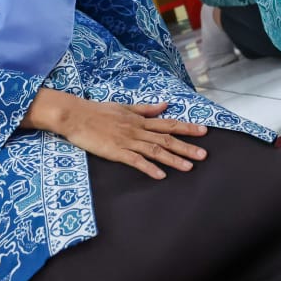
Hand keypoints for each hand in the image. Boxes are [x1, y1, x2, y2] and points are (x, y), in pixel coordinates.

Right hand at [23, 89, 207, 178]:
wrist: (76, 115)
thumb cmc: (98, 111)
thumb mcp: (125, 106)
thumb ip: (146, 109)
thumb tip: (165, 104)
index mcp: (140, 119)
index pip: (169, 123)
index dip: (187, 128)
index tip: (204, 131)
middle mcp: (137, 129)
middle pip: (166, 138)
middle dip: (187, 146)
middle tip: (204, 154)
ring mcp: (127, 140)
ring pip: (155, 150)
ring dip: (173, 159)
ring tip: (189, 167)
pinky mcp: (116, 151)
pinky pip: (135, 160)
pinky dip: (149, 167)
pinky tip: (160, 175)